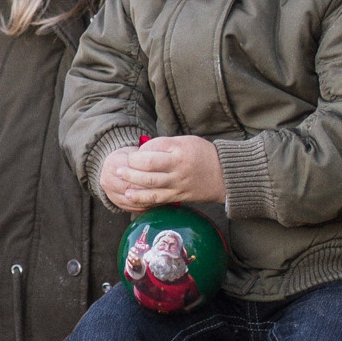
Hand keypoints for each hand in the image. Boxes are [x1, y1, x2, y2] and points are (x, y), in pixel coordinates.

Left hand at [99, 135, 226, 212]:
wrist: (224, 175)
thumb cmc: (202, 154)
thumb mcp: (185, 141)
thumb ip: (163, 145)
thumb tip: (141, 150)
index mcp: (179, 151)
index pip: (153, 150)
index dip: (138, 153)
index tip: (132, 154)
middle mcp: (178, 168)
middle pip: (148, 169)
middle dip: (129, 168)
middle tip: (117, 168)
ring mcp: (178, 184)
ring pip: (151, 185)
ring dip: (132, 183)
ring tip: (119, 180)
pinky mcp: (178, 196)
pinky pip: (158, 199)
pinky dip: (142, 198)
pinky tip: (130, 196)